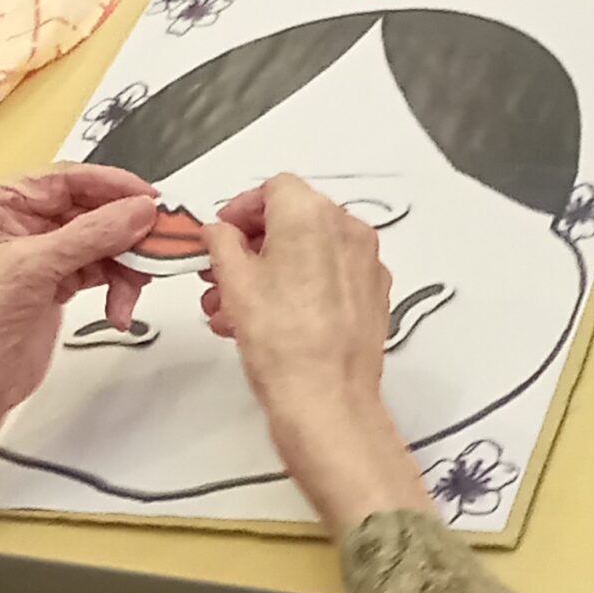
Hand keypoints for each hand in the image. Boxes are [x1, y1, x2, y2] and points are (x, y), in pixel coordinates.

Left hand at [0, 167, 158, 423]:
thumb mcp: (35, 269)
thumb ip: (92, 234)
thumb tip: (140, 209)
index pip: (63, 179)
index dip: (111, 186)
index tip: (150, 198)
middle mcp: (14, 220)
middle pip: (88, 209)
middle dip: (122, 232)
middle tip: (157, 244)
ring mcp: (37, 251)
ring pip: (99, 240)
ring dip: (123, 265)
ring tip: (134, 289)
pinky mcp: (54, 279)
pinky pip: (98, 268)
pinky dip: (115, 285)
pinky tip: (119, 308)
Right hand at [203, 176, 431, 529]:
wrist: (327, 403)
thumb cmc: (284, 346)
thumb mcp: (233, 283)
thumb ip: (222, 243)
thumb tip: (220, 233)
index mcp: (312, 216)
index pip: (274, 188)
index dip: (241, 210)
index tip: (222, 234)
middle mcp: (348, 232)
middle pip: (294, 219)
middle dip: (253, 245)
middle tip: (222, 272)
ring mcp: (366, 265)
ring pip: (311, 252)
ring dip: (271, 270)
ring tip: (236, 307)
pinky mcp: (373, 296)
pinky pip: (331, 277)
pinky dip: (301, 287)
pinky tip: (270, 320)